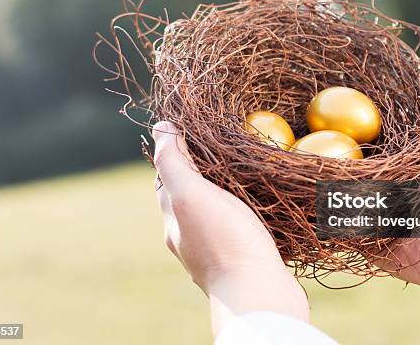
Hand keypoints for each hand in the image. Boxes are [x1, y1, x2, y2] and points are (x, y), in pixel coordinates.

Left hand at [152, 121, 308, 334]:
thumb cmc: (226, 240)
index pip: (168, 175)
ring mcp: (215, 248)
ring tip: (244, 170)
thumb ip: (173, 163)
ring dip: (225, 189)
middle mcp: (189, 234)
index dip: (177, 149)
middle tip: (223, 144)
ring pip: (215, 209)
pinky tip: (258, 203)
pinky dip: (242, 209)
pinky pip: (236, 224)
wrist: (258, 293)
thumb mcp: (191, 195)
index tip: (196, 127)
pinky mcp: (241, 256)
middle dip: (202, 168)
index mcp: (174, 218)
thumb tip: (161, 128)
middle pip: (190, 192)